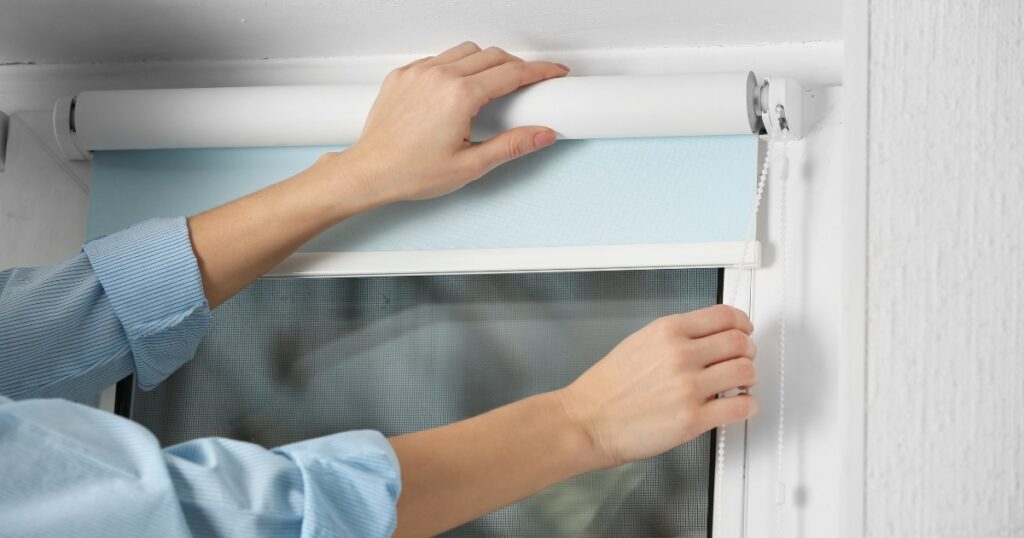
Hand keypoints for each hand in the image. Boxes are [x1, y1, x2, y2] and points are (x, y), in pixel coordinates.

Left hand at [334, 41, 568, 203]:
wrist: (368, 172)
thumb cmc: (410, 172)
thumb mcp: (471, 165)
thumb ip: (512, 146)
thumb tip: (542, 134)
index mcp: (459, 96)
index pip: (512, 73)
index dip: (540, 71)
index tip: (554, 73)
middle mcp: (439, 76)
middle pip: (493, 56)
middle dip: (517, 66)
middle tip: (528, 84)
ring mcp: (419, 72)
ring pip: (466, 51)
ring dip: (486, 63)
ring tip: (493, 86)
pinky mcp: (403, 75)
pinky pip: (438, 59)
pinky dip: (456, 67)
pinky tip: (458, 89)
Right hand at [556, 304, 758, 467]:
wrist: (587, 420)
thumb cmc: (606, 388)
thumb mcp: (639, 342)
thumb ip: (676, 337)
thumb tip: (708, 337)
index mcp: (667, 331)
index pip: (724, 315)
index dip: (742, 323)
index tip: (744, 330)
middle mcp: (680, 355)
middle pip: (739, 342)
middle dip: (747, 351)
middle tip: (743, 359)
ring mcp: (688, 387)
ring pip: (745, 371)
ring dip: (748, 377)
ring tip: (739, 384)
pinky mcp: (693, 419)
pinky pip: (740, 407)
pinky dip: (748, 405)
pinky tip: (739, 405)